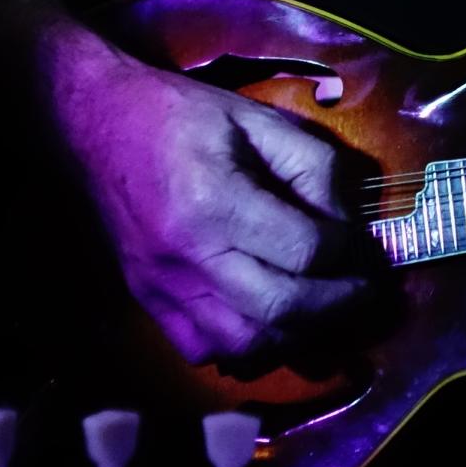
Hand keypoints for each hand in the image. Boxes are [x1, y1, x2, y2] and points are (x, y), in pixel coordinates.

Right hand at [42, 28, 372, 367]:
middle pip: (279, 308)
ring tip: (322, 309)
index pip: (304, 249)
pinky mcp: (147, 302)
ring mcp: (162, 286)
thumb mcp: (258, 119)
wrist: (97, 124)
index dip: (350, 254)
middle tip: (362, 292)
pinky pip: (203, 350)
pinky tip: (267, 320)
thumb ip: (313, 166)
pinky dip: (246, 348)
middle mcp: (186, 254)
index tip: (368, 249)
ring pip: (243, 344)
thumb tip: (348, 224)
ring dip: (296, 335)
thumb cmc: (182, 116)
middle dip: (336, 306)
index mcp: (214, 199)